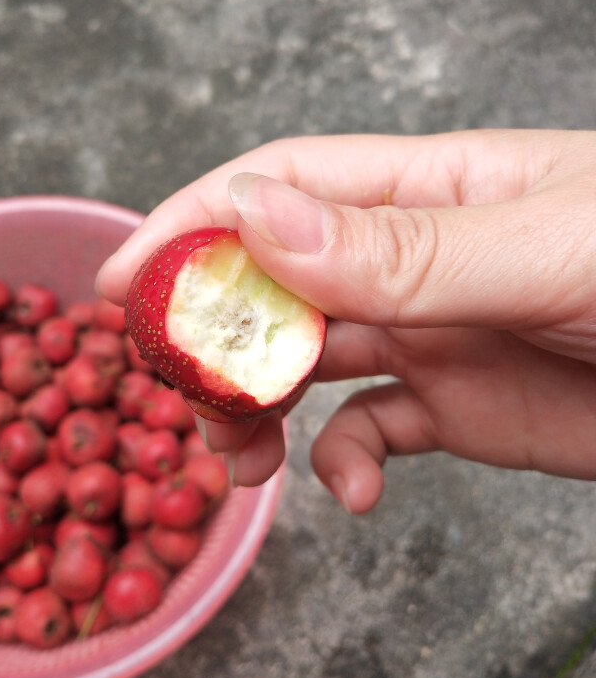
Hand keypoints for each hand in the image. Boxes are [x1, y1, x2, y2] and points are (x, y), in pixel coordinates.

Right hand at [97, 129, 595, 512]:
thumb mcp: (548, 248)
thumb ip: (407, 246)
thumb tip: (259, 218)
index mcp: (430, 189)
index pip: (284, 187)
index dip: (196, 223)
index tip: (128, 281)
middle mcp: (416, 257)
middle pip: (276, 281)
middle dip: (217, 331)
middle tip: (180, 390)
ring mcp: (433, 333)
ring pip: (307, 361)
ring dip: (257, 407)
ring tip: (240, 458)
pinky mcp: (458, 409)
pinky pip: (370, 430)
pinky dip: (341, 463)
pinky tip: (348, 489)